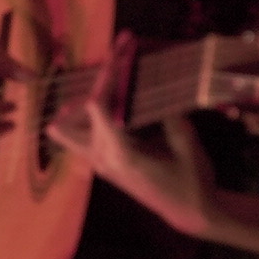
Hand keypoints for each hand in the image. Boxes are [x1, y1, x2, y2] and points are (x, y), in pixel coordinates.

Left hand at [57, 41, 216, 239]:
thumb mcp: (187, 144)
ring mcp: (99, 165)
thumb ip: (169, 116)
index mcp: (120, 154)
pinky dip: (89, 117)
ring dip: (81, 106)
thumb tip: (156, 83)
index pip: (96, 106)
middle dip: (88, 87)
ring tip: (112, 85)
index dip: (107, 72)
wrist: (190, 213)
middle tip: (116, 64)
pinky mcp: (103, 166)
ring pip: (66, 132)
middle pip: (67, 119)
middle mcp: (102, 160)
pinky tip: (116, 101)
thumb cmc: (192, 181)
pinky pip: (81, 138)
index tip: (122, 45)